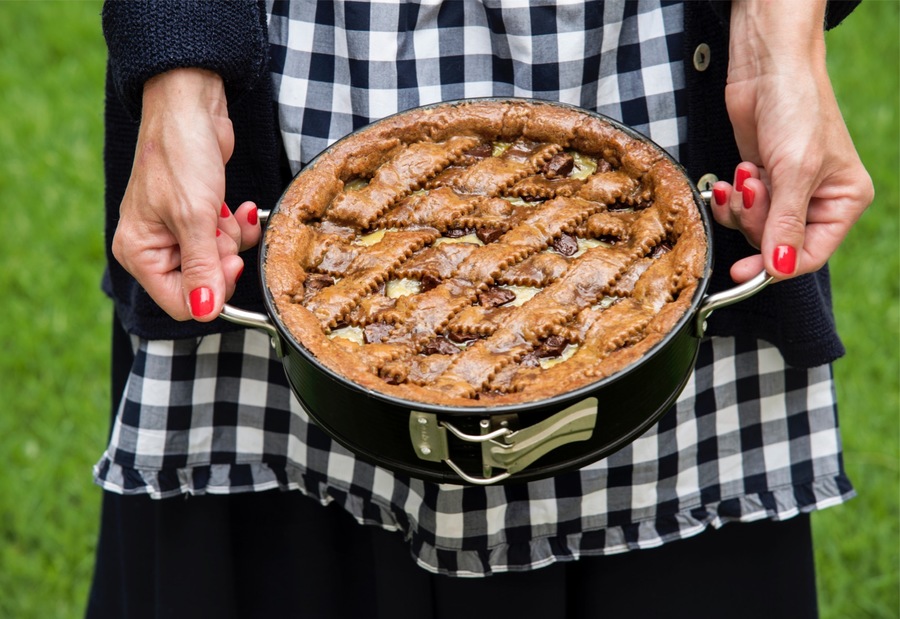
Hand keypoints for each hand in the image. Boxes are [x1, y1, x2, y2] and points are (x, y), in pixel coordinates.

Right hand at [111, 68, 260, 320]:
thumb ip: (202, 269)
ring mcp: (178, 233)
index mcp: (139, 253)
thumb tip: (204, 313)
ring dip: (231, 239)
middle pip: (203, 284)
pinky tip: (238, 207)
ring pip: (219, 262)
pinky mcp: (199, 218)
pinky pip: (227, 240)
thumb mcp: (195, 218)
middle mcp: (155, 248)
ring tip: (222, 210)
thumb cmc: (181, 155)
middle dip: (223, 259)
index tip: (229, 264)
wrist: (191, 107)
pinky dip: (237, 226)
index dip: (212, 291)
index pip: (180, 303)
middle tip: (222, 232)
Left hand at [711, 0, 873, 282]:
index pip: (809, 255)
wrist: (767, 69)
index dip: (775, 266)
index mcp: (843, 203)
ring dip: (740, 205)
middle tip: (752, 187)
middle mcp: (817, 202)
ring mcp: (786, 193)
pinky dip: (729, 198)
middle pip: (774, 243)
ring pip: (752, 229)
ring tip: (746, 171)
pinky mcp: (760, 182)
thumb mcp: (794, 171)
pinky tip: (732, 174)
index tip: (742, 272)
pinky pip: (737, 211)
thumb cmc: (795, 109)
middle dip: (754, 219)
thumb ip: (785, 224)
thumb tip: (780, 269)